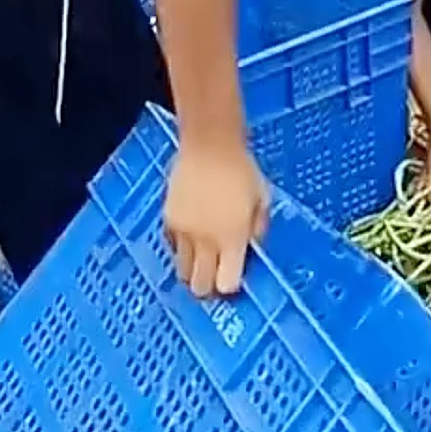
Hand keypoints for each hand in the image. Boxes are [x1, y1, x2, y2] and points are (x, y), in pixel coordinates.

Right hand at [163, 139, 269, 296]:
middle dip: (209, 287)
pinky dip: (181, 248)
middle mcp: (205, 241)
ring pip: (182, 271)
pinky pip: (172, 247)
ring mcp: (183, 232)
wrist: (209, 143)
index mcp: (232, 238)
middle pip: (199, 287)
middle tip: (217, 275)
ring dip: (193, 269)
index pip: (227, 284)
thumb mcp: (262, 199)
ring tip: (204, 256)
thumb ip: (258, 230)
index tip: (235, 278)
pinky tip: (192, 234)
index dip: (231, 286)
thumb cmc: (242, 169)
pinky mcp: (168, 219)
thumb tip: (251, 249)